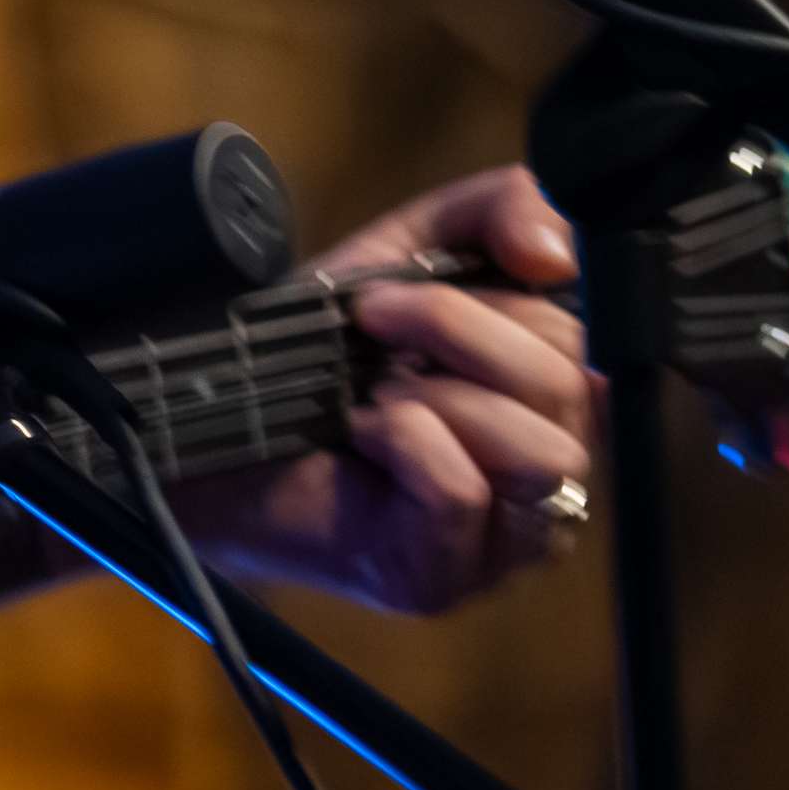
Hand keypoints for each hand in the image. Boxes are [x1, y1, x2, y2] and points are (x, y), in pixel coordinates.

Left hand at [174, 165, 601, 612]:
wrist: (202, 422)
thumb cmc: (311, 348)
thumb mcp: (402, 250)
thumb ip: (491, 212)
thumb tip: (559, 250)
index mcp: (548, 401)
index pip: (585, 338)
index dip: (496, 299)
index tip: (396, 292)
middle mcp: (547, 476)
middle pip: (569, 386)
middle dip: (456, 332)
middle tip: (371, 326)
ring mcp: (503, 540)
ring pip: (542, 451)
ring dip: (438, 395)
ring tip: (373, 393)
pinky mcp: (442, 577)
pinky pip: (464, 493)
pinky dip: (404, 443)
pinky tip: (361, 438)